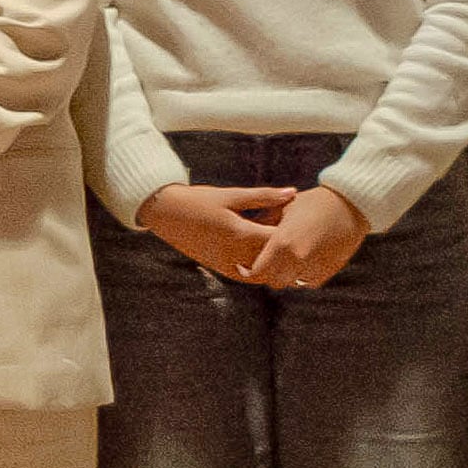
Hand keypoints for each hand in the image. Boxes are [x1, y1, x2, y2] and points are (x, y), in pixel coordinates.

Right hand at [136, 179, 289, 281]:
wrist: (163, 212)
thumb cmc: (198, 199)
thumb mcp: (231, 195)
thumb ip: (263, 197)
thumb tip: (293, 192)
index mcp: (240, 232)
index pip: (278, 241)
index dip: (295, 236)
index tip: (305, 228)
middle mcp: (234, 252)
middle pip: (272, 261)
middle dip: (288, 254)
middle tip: (303, 244)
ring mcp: (224, 263)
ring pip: (260, 273)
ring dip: (273, 265)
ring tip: (285, 254)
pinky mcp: (217, 267)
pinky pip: (244, 275)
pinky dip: (257, 270)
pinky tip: (264, 258)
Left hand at [242, 183, 370, 290]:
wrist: (350, 205)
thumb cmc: (311, 203)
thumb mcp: (280, 208)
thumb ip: (260, 224)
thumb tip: (241, 234)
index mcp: (282, 242)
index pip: (257, 272)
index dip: (248, 272)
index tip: (243, 267)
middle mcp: (298, 258)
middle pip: (273, 281)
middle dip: (266, 274)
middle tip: (262, 264)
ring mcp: (315, 266)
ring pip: (291, 283)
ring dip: (285, 276)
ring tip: (282, 262)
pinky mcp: (330, 270)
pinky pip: (309, 282)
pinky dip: (302, 276)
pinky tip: (300, 262)